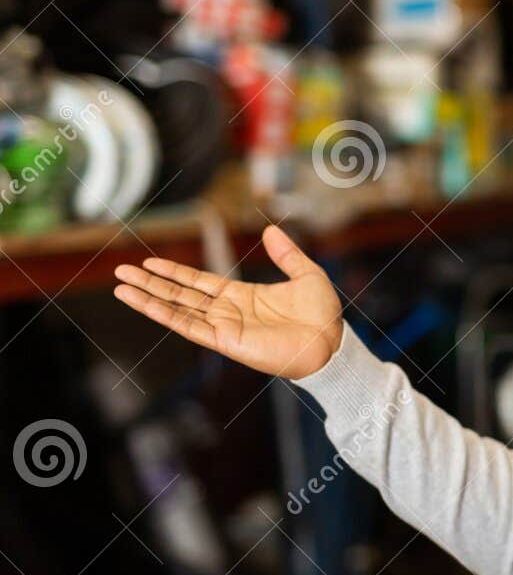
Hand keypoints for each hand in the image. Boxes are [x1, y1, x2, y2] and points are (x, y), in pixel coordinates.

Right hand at [113, 225, 343, 379]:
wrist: (331, 343)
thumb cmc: (323, 315)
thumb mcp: (306, 274)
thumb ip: (286, 254)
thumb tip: (270, 231)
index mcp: (242, 296)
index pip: (199, 281)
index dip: (175, 272)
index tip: (150, 262)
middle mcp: (227, 311)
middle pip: (180, 293)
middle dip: (151, 283)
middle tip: (122, 271)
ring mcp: (223, 326)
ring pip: (177, 308)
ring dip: (148, 297)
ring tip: (120, 286)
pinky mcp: (224, 340)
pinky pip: (187, 324)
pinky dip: (163, 313)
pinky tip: (142, 303)